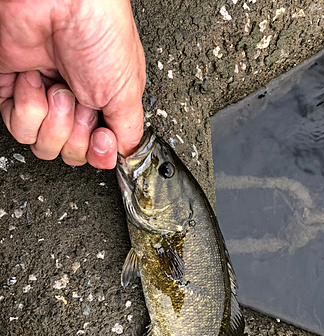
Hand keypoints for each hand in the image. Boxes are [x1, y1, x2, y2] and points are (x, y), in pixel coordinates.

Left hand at [0, 0, 145, 168]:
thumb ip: (129, 130)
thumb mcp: (127, 92)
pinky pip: (19, 127)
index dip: (97, 152)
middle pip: (70, 153)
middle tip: (80, 101)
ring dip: (53, 120)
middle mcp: (75, 104)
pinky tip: (36, 81)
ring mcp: (45, 99)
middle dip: (76, 132)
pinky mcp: (15, 92)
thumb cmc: (100, 32)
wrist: (58, 0)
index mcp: (104, 104)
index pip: (97, 151)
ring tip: (58, 89)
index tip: (101, 136)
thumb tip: (125, 154)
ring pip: (43, 145)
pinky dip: (28, 106)